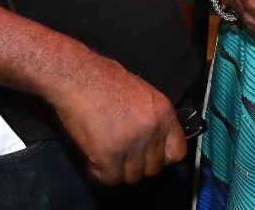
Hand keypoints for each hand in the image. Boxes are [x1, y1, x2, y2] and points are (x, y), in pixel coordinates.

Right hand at [47, 52, 184, 185]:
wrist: (77, 76)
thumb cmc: (104, 79)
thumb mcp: (142, 93)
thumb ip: (152, 118)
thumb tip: (154, 141)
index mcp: (163, 112)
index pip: (177, 151)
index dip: (162, 157)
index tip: (149, 156)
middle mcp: (152, 130)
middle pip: (153, 168)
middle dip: (137, 165)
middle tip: (120, 154)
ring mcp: (132, 144)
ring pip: (132, 176)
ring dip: (119, 170)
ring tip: (105, 153)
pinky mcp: (109, 155)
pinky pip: (111, 178)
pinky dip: (101, 172)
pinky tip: (94, 159)